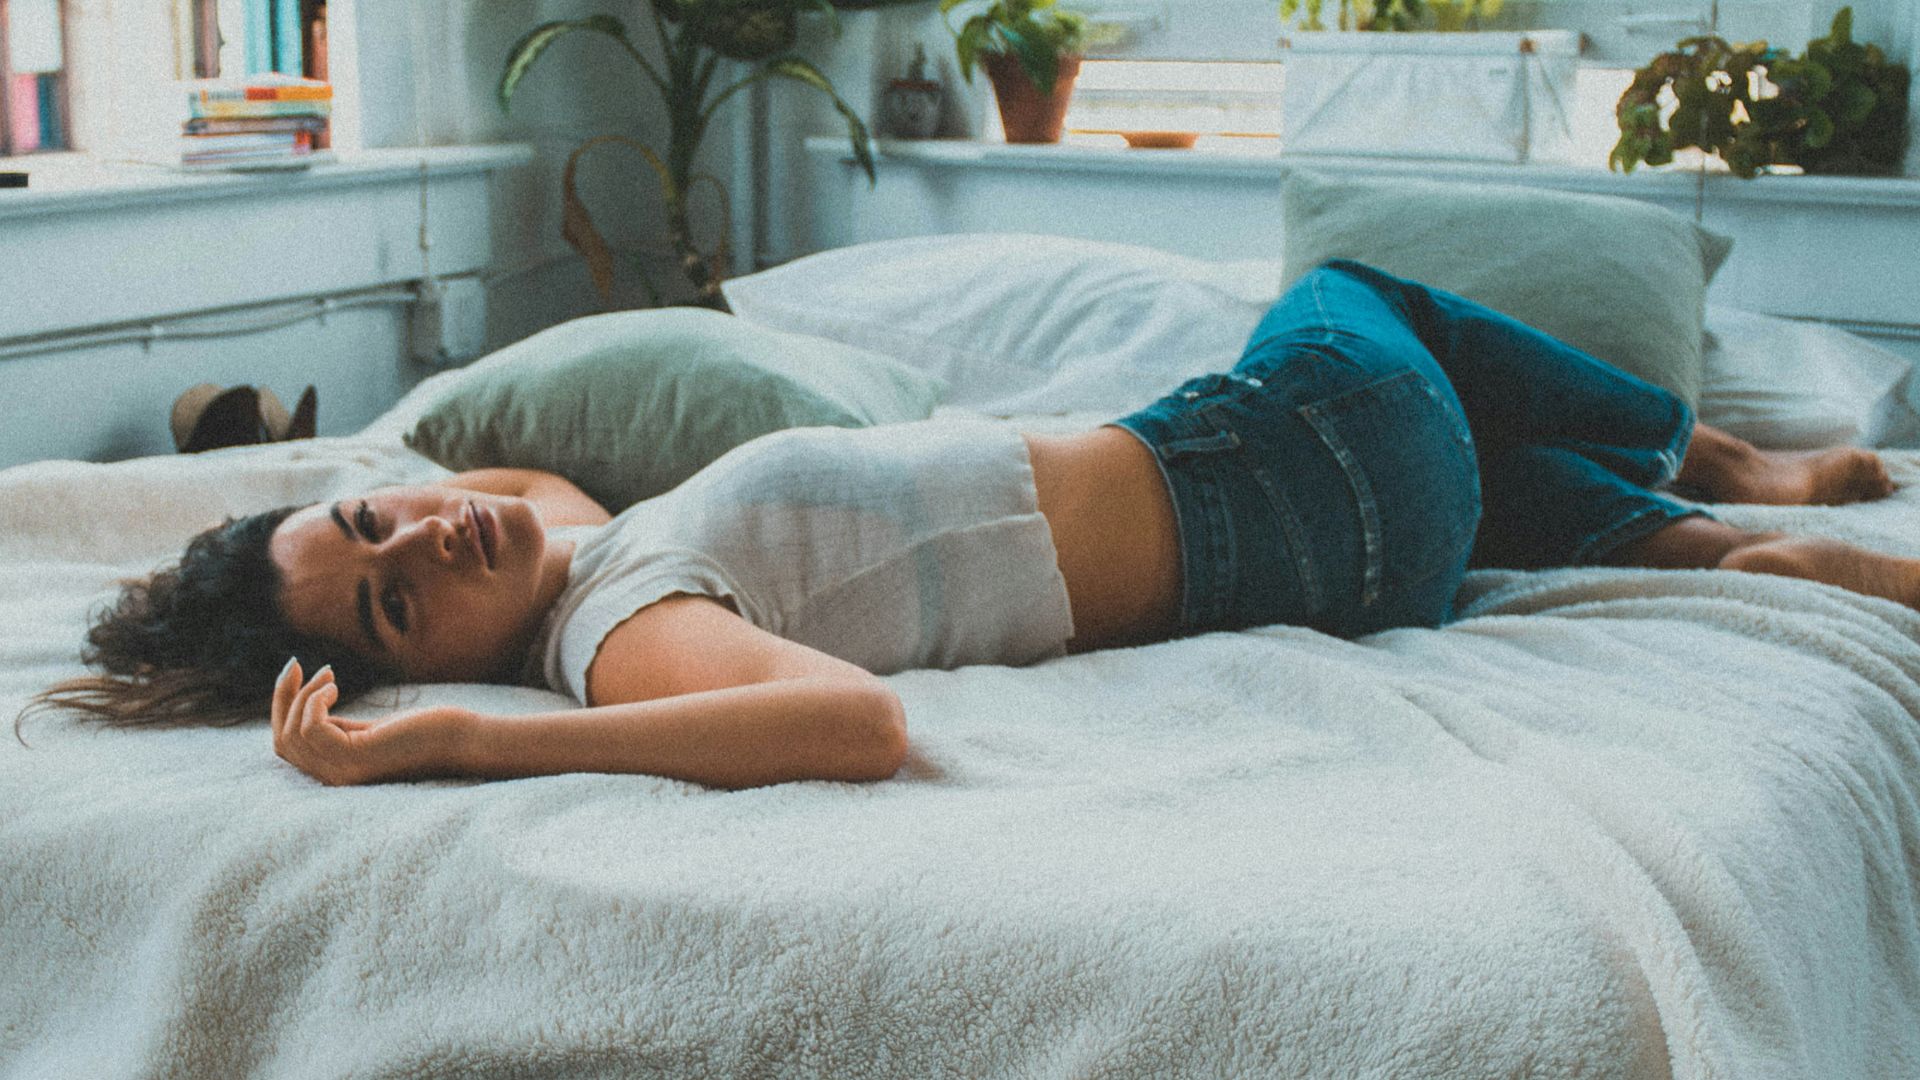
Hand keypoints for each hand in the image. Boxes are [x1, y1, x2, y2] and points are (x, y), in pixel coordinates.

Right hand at [271, 658, 471, 785]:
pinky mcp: (356, 760)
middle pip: (282, 742)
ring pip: (292, 734)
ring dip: (303, 696)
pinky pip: (311, 728)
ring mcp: (343, 773)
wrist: (461, 741)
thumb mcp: (369, 728)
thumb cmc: (423, 731)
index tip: (294, 673)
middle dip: (283, 698)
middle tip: (296, 664)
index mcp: (336, 771)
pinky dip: (315, 701)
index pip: (287, 747)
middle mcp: (334, 779)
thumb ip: (337, 725)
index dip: (282, 709)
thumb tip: (306, 703)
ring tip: (330, 676)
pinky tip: (335, 686)